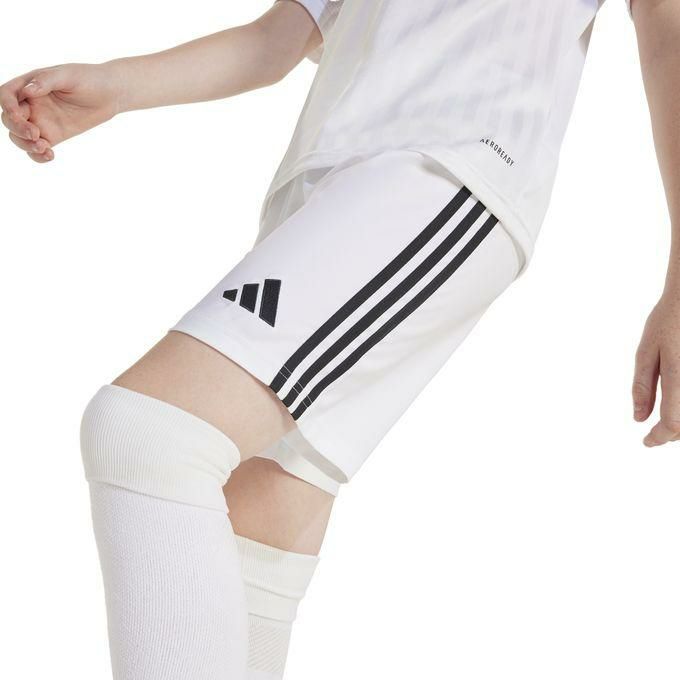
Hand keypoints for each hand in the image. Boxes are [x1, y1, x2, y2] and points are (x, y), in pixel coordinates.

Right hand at [0, 62, 121, 162]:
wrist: (110, 95)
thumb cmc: (88, 79)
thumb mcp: (68, 75)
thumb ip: (46, 81)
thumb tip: (28, 91)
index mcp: (29, 85)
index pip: (7, 96)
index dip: (8, 107)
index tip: (19, 116)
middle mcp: (31, 104)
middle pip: (10, 119)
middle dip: (17, 129)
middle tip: (35, 135)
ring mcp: (41, 121)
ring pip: (20, 137)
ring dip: (25, 145)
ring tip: (44, 148)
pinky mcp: (53, 135)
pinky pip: (38, 148)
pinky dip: (38, 156)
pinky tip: (50, 155)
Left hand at [633, 288, 679, 445]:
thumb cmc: (669, 319)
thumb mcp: (647, 350)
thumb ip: (643, 385)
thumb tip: (639, 418)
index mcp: (679, 373)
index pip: (673, 422)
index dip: (659, 437)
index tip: (647, 442)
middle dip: (672, 434)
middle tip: (655, 435)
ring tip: (667, 423)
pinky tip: (678, 406)